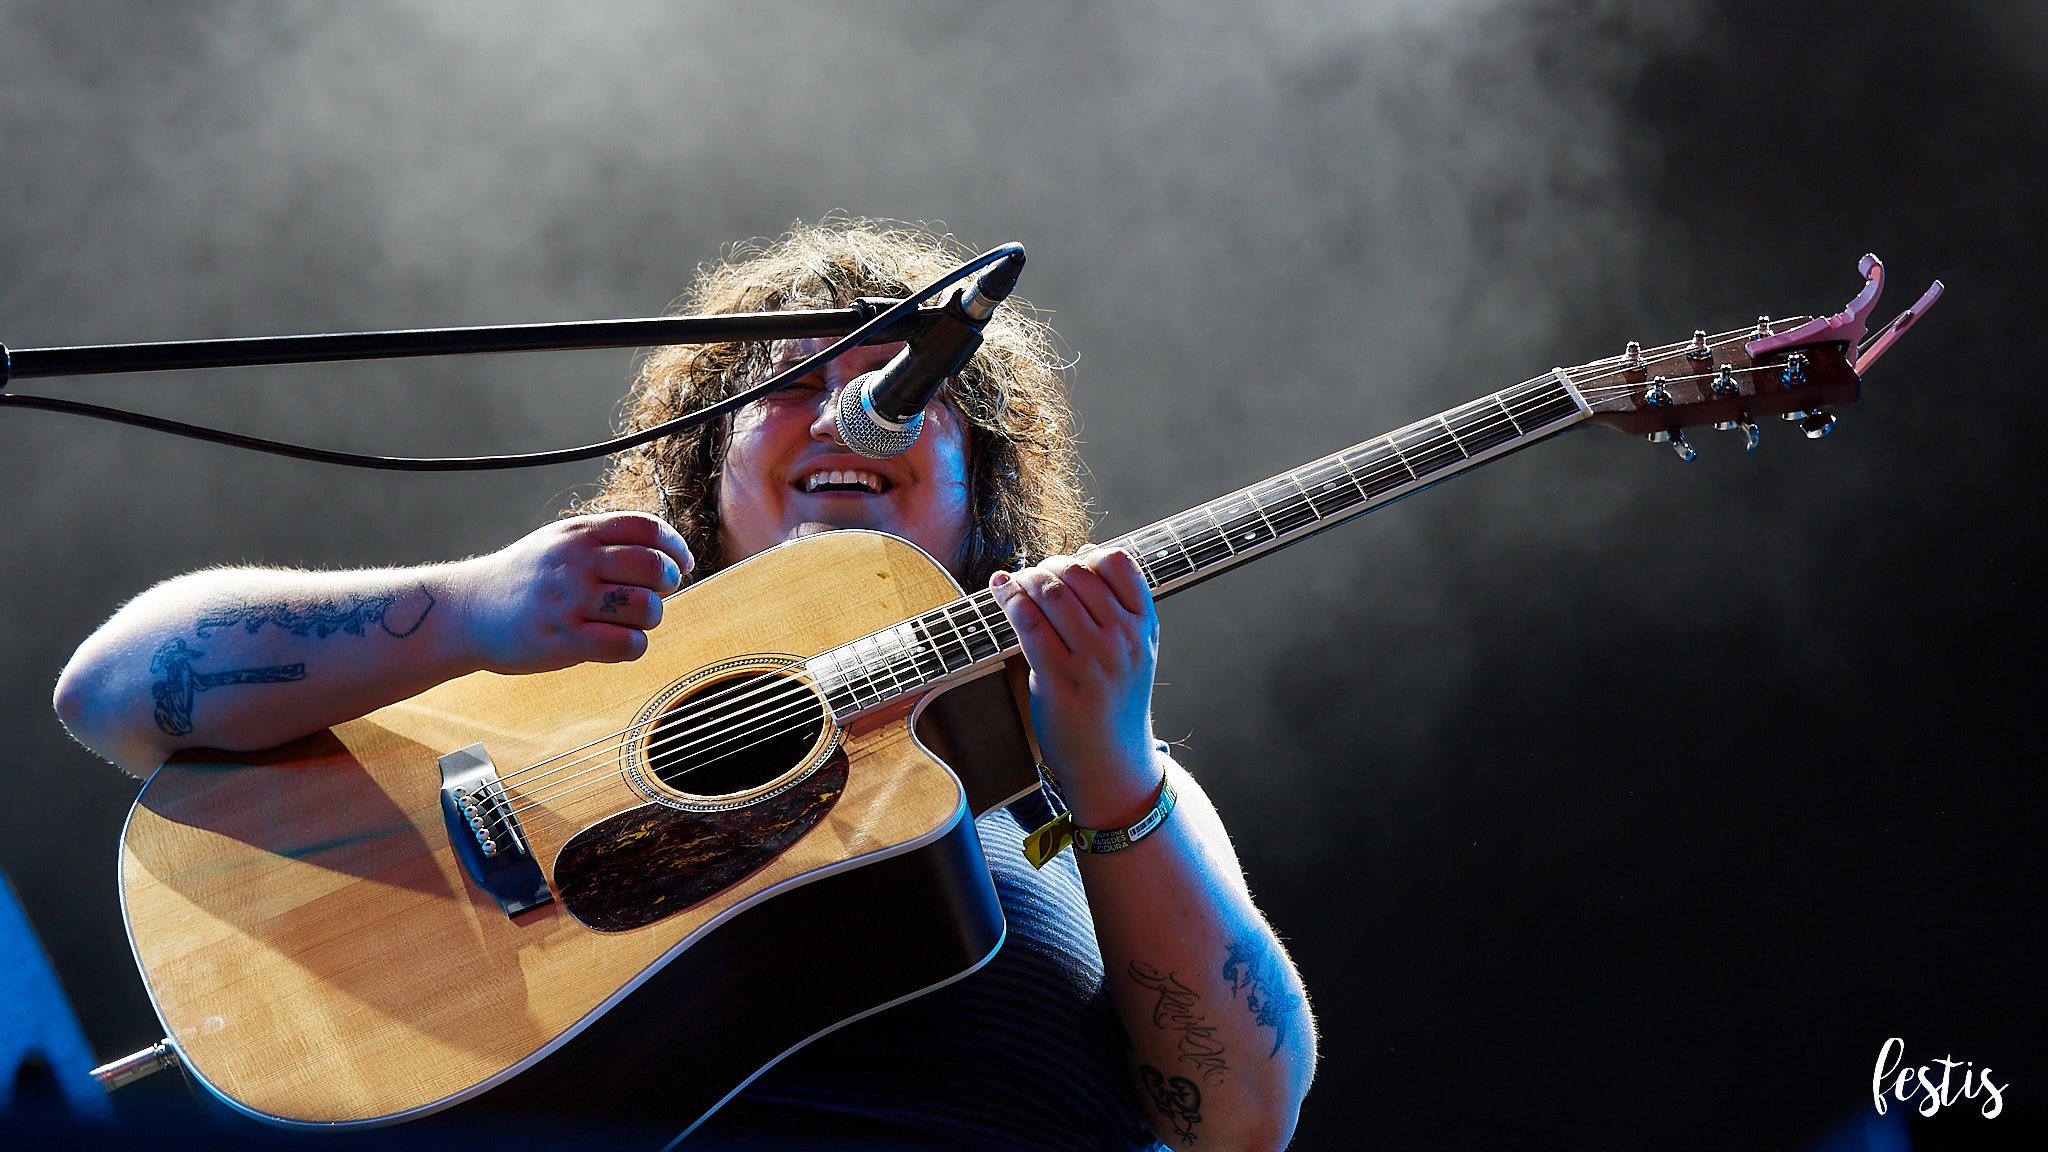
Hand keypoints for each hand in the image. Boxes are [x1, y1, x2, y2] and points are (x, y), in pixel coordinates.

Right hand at [455, 513, 692, 674]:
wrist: (467, 611)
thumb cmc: (525, 579)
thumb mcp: (560, 542)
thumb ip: (607, 541)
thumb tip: (668, 555)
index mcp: (579, 533)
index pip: (647, 528)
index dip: (675, 547)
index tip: (680, 564)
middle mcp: (576, 563)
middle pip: (654, 567)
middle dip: (668, 582)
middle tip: (657, 593)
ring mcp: (569, 601)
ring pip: (647, 607)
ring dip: (651, 617)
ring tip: (632, 620)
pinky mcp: (564, 639)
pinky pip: (627, 644)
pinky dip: (634, 645)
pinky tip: (619, 642)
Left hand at [990, 546, 1160, 825]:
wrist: (1112, 760)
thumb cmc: (1116, 700)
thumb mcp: (1136, 649)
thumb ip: (1118, 604)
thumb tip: (1083, 553)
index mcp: (1144, 625)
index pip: (1117, 562)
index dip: (1085, 556)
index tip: (1068, 567)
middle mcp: (1122, 638)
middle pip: (1077, 572)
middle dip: (1046, 567)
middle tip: (1032, 578)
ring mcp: (1093, 659)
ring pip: (1051, 592)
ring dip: (1025, 579)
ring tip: (1016, 586)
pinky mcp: (1060, 678)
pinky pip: (1029, 623)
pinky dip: (1011, 600)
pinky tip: (1003, 594)